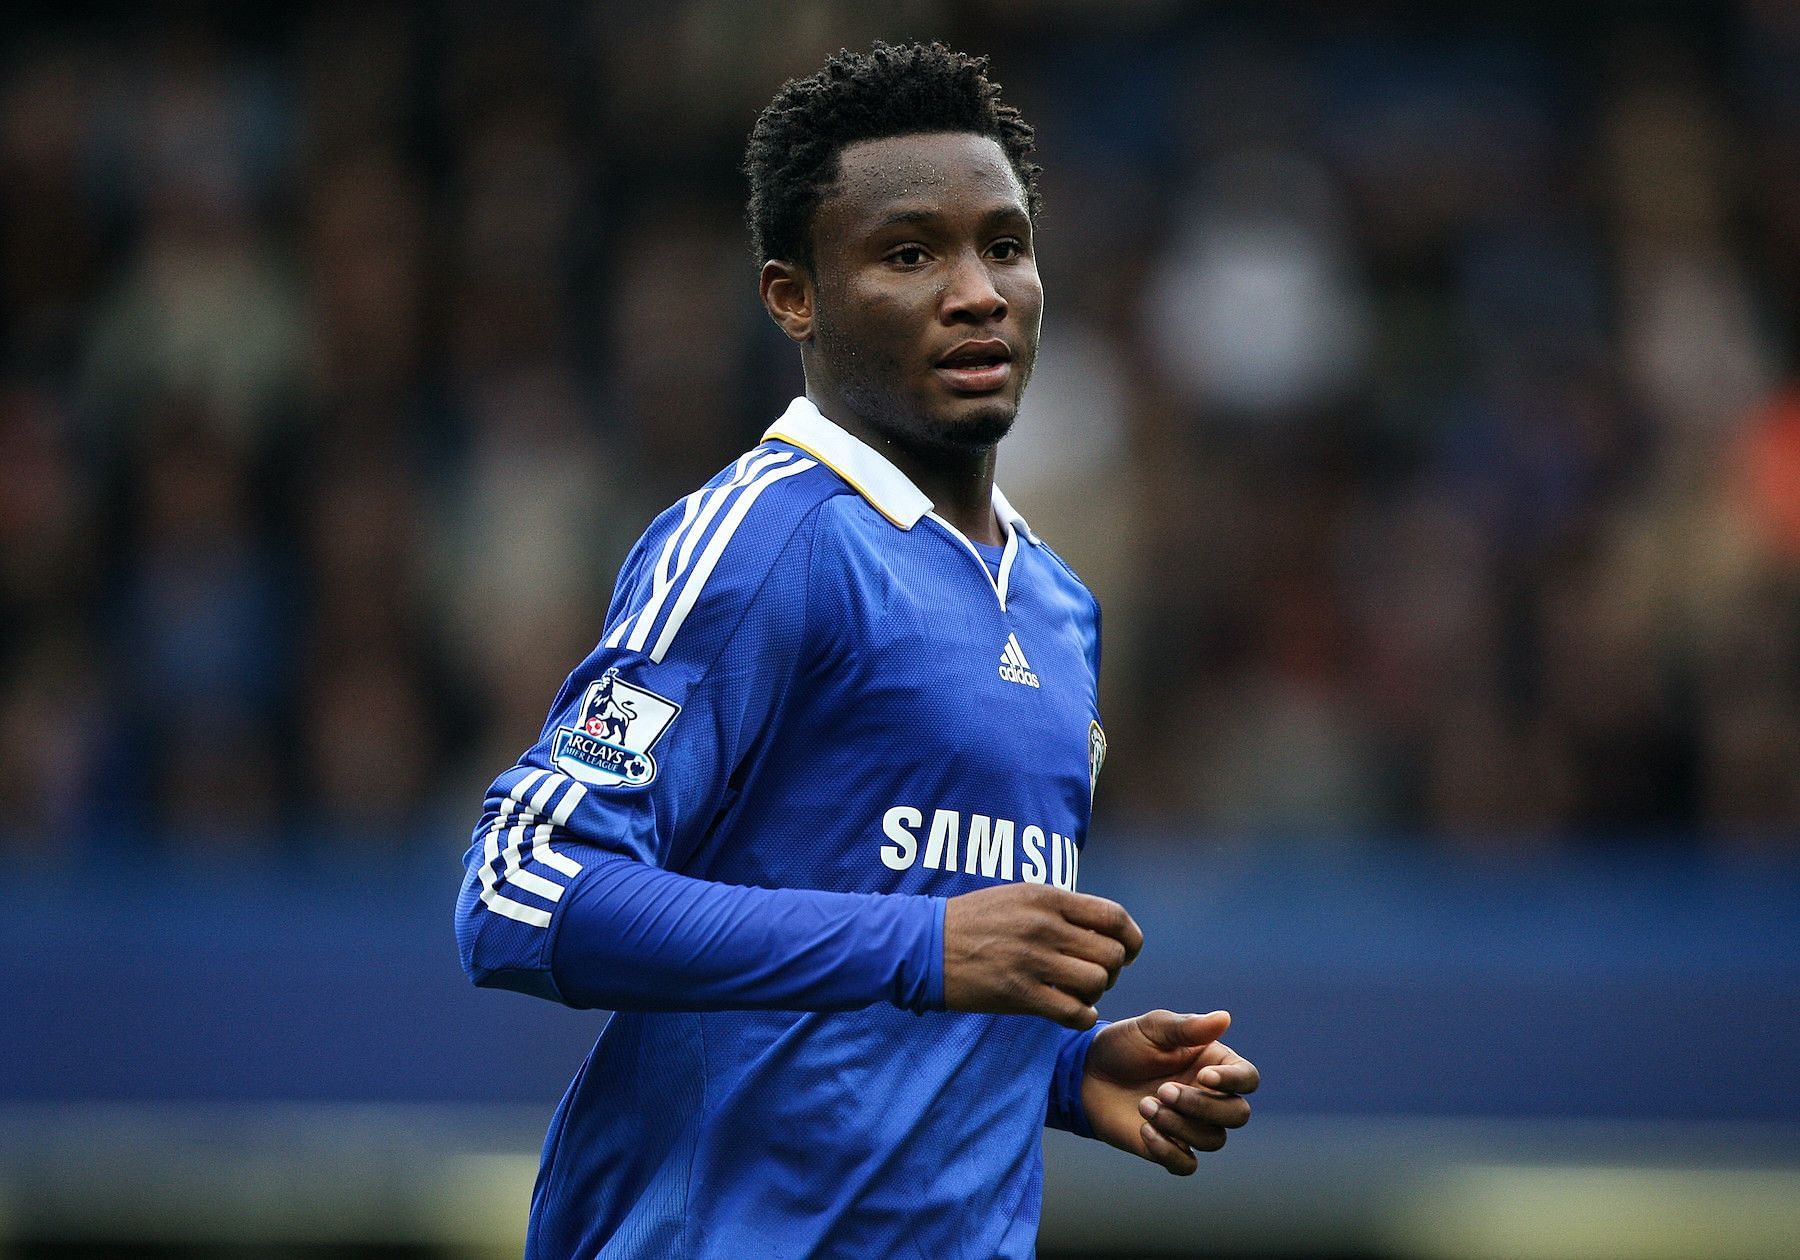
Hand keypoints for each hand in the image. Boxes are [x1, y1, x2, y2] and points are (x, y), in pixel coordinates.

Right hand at [942, 884, 1142, 1029]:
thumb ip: (1059, 907)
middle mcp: (1045, 927)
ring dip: (1094, 993)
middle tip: (1096, 976)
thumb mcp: (1018, 896)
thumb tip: (1101, 925)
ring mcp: (1033, 961)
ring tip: (1077, 993)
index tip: (1126, 950)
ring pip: (1097, 983)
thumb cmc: (973, 920)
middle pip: (1111, 954)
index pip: (1113, 916)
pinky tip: (1068, 1012)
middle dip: (1113, 970)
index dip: (1130, 938)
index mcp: (1047, 898)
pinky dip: (1080, 1016)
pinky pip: (1074, 1012)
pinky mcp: (1020, 994)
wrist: (925, 945)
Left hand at [1081, 1009, 1257, 1174]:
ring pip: (1213, 1140)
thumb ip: (1187, 1027)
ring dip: (1180, 1125)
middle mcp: (1209, 1097)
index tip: (1204, 1075)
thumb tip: (1225, 1018)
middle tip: (1164, 1090)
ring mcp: (1190, 1125)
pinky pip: (1187, 1164)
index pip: (1247, 1078)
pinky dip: (1168, 1151)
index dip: (1233, 1081)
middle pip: (1238, 1115)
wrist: (1086, 1074)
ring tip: (1144, 1105)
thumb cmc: (1123, 1045)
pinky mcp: (1169, 1147)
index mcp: (1213, 1064)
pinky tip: (1144, 1130)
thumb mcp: (1152, 1029)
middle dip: (1203, 1106)